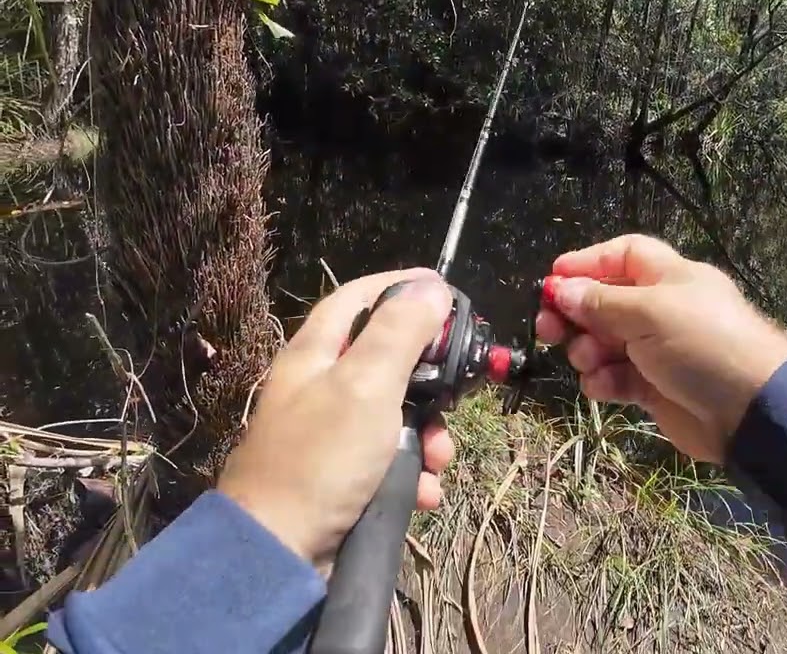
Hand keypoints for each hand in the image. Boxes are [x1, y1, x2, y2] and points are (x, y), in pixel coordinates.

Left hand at [218, 269, 456, 572]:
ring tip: (439, 459)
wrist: (278, 553)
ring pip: (397, 416)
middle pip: (388, 360)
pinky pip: (389, 461)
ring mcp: (330, 434)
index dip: (400, 287)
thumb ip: (400, 333)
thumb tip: (430, 285)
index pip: (358, 299)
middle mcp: (319, 387)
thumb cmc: (321, 458)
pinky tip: (422, 492)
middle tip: (456, 393)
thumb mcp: (366, 385)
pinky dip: (412, 474)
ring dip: (429, 436)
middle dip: (431, 380)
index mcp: (314, 354)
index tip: (445, 291)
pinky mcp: (341, 476)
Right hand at [535, 234, 786, 463]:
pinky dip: (605, 381)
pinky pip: (617, 377)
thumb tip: (561, 289)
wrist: (749, 410)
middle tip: (547, 329)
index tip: (553, 279)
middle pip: (605, 301)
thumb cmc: (702, 344)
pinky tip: (604, 386)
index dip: (588, 263)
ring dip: (588, 351)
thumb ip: (601, 302)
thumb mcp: (650, 312)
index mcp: (669, 278)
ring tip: (589, 360)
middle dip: (575, 313)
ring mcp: (658, 350)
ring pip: (605, 343)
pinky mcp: (654, 388)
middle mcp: (662, 309)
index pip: (623, 256)